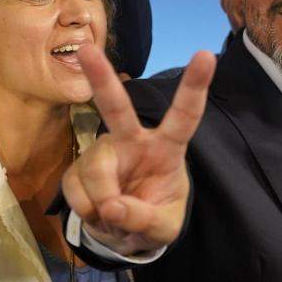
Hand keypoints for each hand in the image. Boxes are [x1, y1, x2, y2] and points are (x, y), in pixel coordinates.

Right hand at [62, 45, 213, 254]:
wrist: (126, 232)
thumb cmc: (156, 216)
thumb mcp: (164, 228)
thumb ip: (143, 218)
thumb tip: (111, 207)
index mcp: (166, 148)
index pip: (184, 116)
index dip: (194, 87)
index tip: (205, 55)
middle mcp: (132, 141)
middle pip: (116, 108)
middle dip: (101, 78)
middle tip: (85, 49)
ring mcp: (102, 152)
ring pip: (95, 173)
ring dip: (102, 205)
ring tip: (115, 218)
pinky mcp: (77, 169)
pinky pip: (76, 191)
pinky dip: (87, 211)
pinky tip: (99, 214)